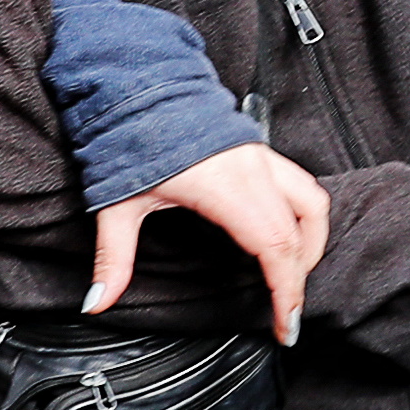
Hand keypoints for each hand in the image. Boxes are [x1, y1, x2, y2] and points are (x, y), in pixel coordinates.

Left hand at [88, 139, 332, 341]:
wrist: (136, 83)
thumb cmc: (128, 136)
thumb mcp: (117, 205)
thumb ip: (113, 259)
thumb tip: (98, 302)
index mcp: (225, 187)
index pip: (275, 247)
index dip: (287, 291)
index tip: (286, 325)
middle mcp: (253, 170)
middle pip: (301, 232)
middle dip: (299, 278)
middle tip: (287, 312)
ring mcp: (260, 156)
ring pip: (312, 204)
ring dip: (310, 243)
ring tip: (292, 275)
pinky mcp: (259, 150)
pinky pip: (300, 186)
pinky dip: (303, 217)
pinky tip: (286, 236)